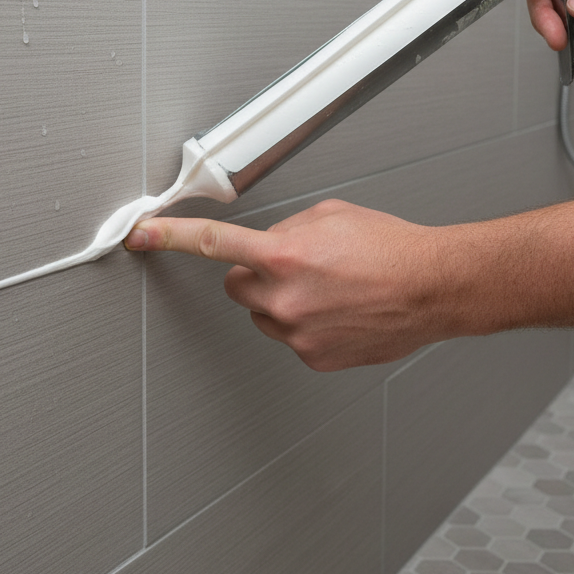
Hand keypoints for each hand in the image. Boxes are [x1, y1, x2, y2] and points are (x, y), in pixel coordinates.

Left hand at [124, 199, 455, 370]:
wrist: (432, 287)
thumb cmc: (390, 247)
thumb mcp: (329, 216)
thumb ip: (285, 229)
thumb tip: (266, 243)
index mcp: (284, 254)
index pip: (212, 244)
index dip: (170, 237)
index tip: (142, 235)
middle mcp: (284, 297)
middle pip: (236, 286)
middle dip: (255, 274)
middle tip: (293, 267)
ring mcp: (297, 333)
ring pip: (264, 314)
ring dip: (282, 301)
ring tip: (327, 290)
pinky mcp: (313, 357)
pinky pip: (291, 337)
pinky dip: (306, 325)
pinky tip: (338, 312)